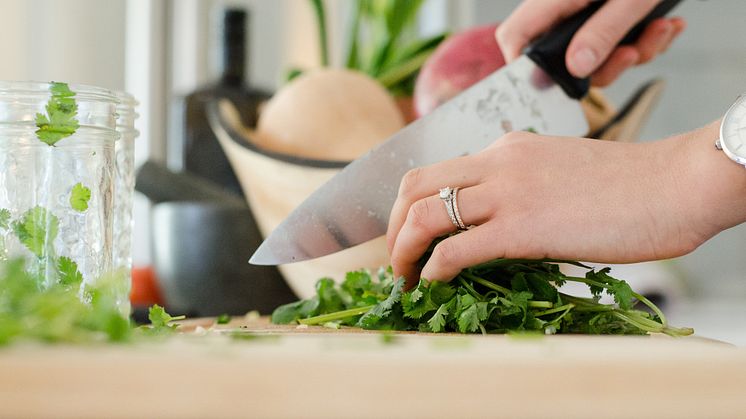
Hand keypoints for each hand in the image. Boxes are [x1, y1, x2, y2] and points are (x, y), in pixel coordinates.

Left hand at [386, 122, 745, 286]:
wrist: (674, 184)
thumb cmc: (627, 186)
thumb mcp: (558, 171)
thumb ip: (521, 187)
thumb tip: (494, 224)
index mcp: (505, 149)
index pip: (436, 171)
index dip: (408, 206)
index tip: (408, 236)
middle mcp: (497, 163)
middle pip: (414, 186)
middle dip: (392, 227)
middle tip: (396, 259)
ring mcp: (507, 192)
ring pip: (424, 215)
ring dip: (403, 251)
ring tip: (405, 279)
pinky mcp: (522, 227)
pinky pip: (456, 249)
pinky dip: (433, 269)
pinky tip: (433, 283)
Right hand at [496, 0, 685, 85]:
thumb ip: (603, 32)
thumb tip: (578, 69)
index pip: (516, 37)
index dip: (524, 67)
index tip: (551, 85)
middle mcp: (565, 8)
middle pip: (564, 57)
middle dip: (607, 65)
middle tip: (632, 53)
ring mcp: (587, 12)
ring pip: (597, 54)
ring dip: (635, 51)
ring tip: (661, 29)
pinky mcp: (609, 14)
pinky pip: (618, 42)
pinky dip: (645, 40)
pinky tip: (666, 23)